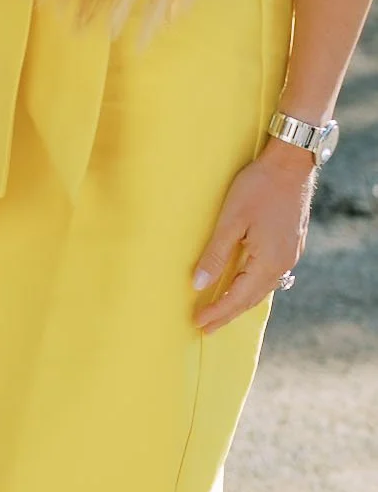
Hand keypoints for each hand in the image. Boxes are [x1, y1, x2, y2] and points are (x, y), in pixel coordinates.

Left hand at [192, 141, 314, 332]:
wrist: (291, 164)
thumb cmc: (258, 187)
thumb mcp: (231, 220)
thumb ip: (215, 254)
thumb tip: (198, 284)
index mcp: (268, 262)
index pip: (238, 297)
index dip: (218, 312)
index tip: (199, 324)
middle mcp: (283, 264)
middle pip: (252, 298)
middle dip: (228, 313)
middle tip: (206, 326)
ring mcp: (290, 255)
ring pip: (263, 287)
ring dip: (242, 300)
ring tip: (222, 310)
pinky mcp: (292, 244)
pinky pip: (271, 274)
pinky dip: (254, 284)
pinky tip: (245, 283)